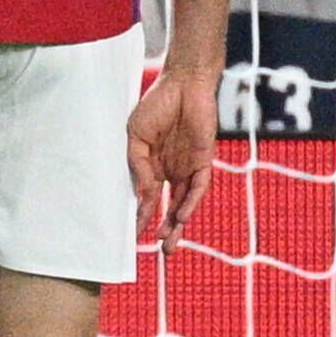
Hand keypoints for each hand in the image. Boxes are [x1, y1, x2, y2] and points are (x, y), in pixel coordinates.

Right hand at [126, 67, 218, 253]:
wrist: (183, 83)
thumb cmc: (156, 105)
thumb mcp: (136, 137)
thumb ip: (138, 165)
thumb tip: (141, 194)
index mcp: (153, 165)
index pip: (147, 198)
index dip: (141, 216)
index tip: (132, 236)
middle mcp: (171, 170)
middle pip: (169, 206)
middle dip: (166, 229)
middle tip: (161, 252)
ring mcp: (188, 166)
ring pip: (185, 202)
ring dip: (178, 223)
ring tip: (169, 244)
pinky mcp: (203, 159)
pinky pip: (199, 185)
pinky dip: (191, 202)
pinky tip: (182, 216)